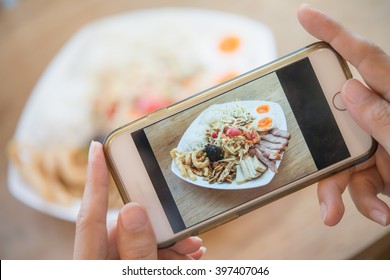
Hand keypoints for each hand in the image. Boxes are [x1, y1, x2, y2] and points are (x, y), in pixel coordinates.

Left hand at [73, 141, 205, 258]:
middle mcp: (101, 259)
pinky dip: (167, 251)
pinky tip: (187, 253)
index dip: (95, 178)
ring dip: (170, 242)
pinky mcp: (128, 264)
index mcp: (93, 262)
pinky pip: (145, 251)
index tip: (96, 147)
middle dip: (160, 226)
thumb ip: (138, 249)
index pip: (89, 215)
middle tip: (185, 229)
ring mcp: (115, 262)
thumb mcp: (142, 275)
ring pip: (140, 239)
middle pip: (125, 226)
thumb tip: (132, 209)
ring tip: (192, 247)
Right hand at [298, 4, 389, 225]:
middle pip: (338, 124)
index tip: (305, 12)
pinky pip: (357, 180)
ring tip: (356, 213)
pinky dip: (366, 201)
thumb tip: (350, 88)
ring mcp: (380, 143)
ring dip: (344, 191)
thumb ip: (385, 118)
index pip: (363, 57)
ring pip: (342, 159)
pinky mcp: (380, 166)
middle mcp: (384, 117)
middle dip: (328, 160)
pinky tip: (386, 214)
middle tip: (326, 188)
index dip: (333, 32)